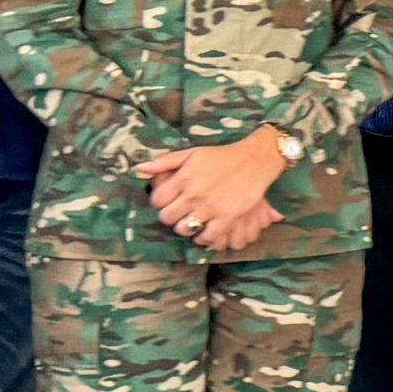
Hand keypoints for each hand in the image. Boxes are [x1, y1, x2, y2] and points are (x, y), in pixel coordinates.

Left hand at [143, 132, 287, 253]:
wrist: (254, 161)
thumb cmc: (221, 156)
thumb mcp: (192, 153)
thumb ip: (165, 162)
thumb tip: (139, 168)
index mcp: (183, 178)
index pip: (157, 200)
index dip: (159, 202)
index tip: (167, 201)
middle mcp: (194, 194)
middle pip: (167, 217)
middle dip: (170, 217)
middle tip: (178, 213)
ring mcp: (210, 207)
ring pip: (184, 229)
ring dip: (185, 228)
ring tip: (191, 222)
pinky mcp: (227, 217)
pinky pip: (207, 236)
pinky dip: (203, 238)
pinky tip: (204, 231)